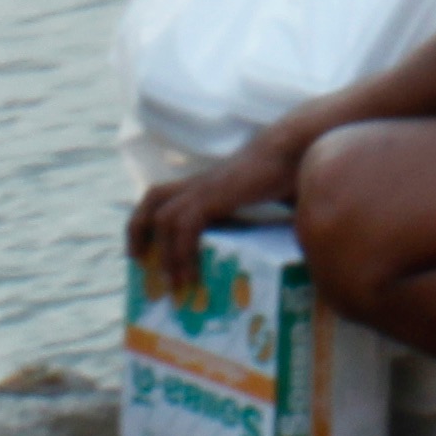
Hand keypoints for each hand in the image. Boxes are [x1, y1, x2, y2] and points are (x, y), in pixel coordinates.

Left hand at [126, 135, 302, 298]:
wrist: (297, 151)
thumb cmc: (288, 172)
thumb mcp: (265, 199)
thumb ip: (260, 218)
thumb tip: (281, 247)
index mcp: (208, 184)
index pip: (165, 194)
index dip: (148, 219)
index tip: (144, 249)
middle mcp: (201, 183)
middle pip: (153, 197)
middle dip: (138, 229)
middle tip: (139, 261)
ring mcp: (206, 187)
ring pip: (163, 216)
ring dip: (164, 254)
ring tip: (173, 284)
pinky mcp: (214, 194)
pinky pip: (185, 226)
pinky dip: (182, 254)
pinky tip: (191, 277)